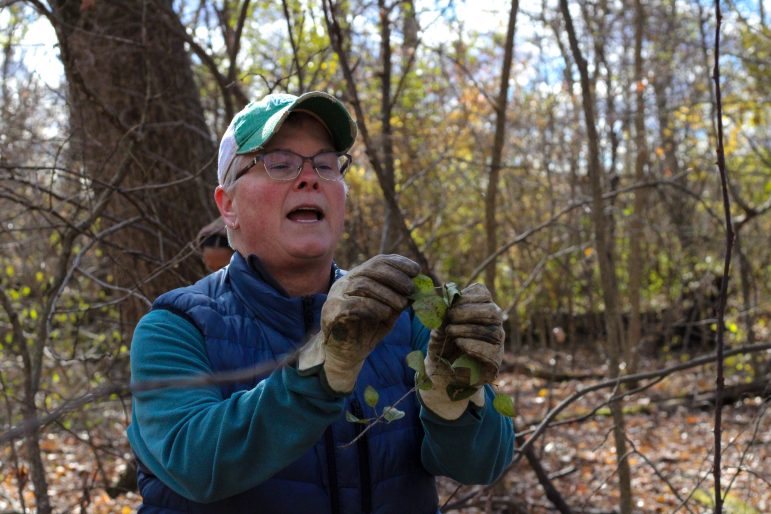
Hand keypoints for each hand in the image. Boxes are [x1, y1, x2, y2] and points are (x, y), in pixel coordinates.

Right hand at [299, 254, 419, 393]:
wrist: (347, 353)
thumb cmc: (369, 329)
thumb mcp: (390, 311)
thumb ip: (401, 298)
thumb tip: (422, 288)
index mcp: (360, 276)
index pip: (379, 261)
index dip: (400, 263)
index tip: (417, 270)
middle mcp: (346, 281)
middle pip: (371, 269)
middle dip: (395, 277)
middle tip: (411, 289)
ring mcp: (336, 294)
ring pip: (363, 285)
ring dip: (387, 293)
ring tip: (402, 305)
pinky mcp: (331, 311)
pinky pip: (353, 303)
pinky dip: (373, 306)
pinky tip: (385, 313)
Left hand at [420, 283, 503, 419]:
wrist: (443, 374)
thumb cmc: (442, 345)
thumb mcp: (437, 329)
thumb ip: (440, 319)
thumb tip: (440, 306)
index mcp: (480, 308)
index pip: (482, 294)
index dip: (467, 296)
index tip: (450, 303)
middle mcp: (493, 324)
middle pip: (492, 311)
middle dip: (469, 312)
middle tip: (450, 316)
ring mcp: (497, 343)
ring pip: (493, 331)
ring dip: (468, 329)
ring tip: (450, 332)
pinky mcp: (495, 361)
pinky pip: (491, 351)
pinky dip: (474, 346)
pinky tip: (460, 344)